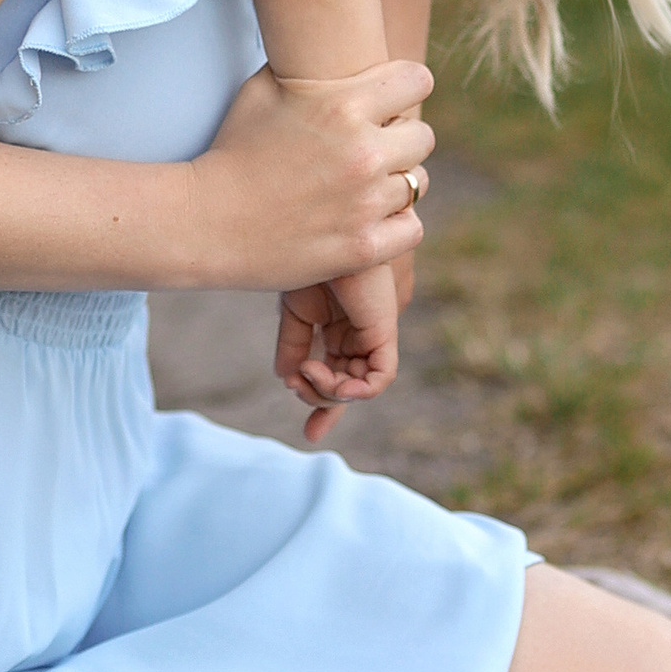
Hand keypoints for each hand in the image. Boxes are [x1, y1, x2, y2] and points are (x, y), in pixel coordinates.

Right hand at [188, 59, 432, 296]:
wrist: (204, 220)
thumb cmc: (231, 150)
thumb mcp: (261, 90)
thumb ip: (307, 69)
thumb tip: (331, 47)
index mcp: (343, 105)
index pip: (417, 80)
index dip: (403, 91)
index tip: (388, 105)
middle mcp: (363, 151)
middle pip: (423, 136)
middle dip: (398, 141)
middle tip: (370, 151)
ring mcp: (366, 202)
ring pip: (418, 184)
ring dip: (395, 184)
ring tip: (362, 188)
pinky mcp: (363, 246)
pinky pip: (412, 228)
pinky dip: (393, 226)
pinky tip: (364, 220)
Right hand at [275, 266, 398, 440]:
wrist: (323, 236)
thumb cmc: (308, 262)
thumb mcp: (293, 311)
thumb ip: (292, 346)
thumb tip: (288, 380)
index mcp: (336, 331)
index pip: (335, 377)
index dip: (324, 407)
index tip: (310, 435)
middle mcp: (356, 337)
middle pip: (347, 388)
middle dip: (324, 404)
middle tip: (299, 390)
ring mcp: (370, 336)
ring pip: (359, 387)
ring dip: (331, 392)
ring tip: (308, 373)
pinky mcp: (383, 331)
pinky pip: (380, 378)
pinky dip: (358, 390)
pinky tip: (333, 381)